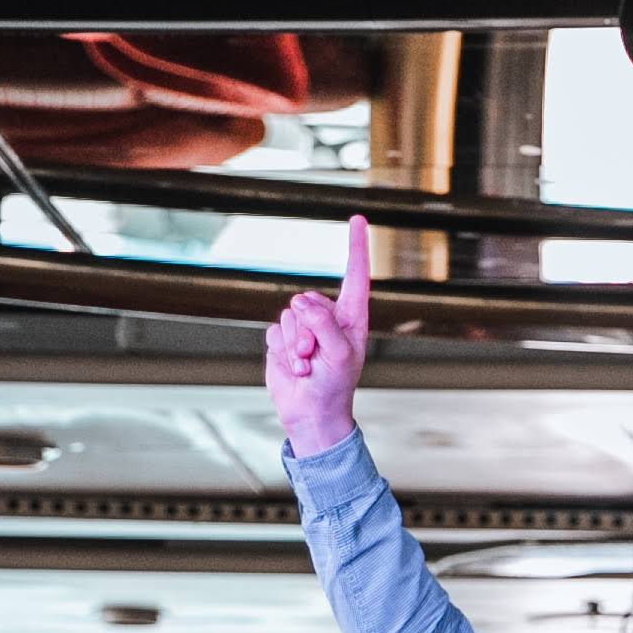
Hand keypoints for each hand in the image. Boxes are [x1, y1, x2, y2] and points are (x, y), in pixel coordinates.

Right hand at [265, 218, 371, 455]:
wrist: (311, 414)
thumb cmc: (334, 387)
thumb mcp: (340, 355)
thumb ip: (324, 324)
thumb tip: (300, 302)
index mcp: (351, 317)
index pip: (354, 275)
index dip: (356, 247)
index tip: (358, 219)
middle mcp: (327, 317)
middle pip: (307, 301)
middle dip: (307, 331)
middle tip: (316, 357)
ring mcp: (304, 327)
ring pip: (289, 316)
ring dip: (295, 345)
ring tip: (307, 365)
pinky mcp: (283, 338)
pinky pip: (274, 331)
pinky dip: (282, 351)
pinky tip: (295, 367)